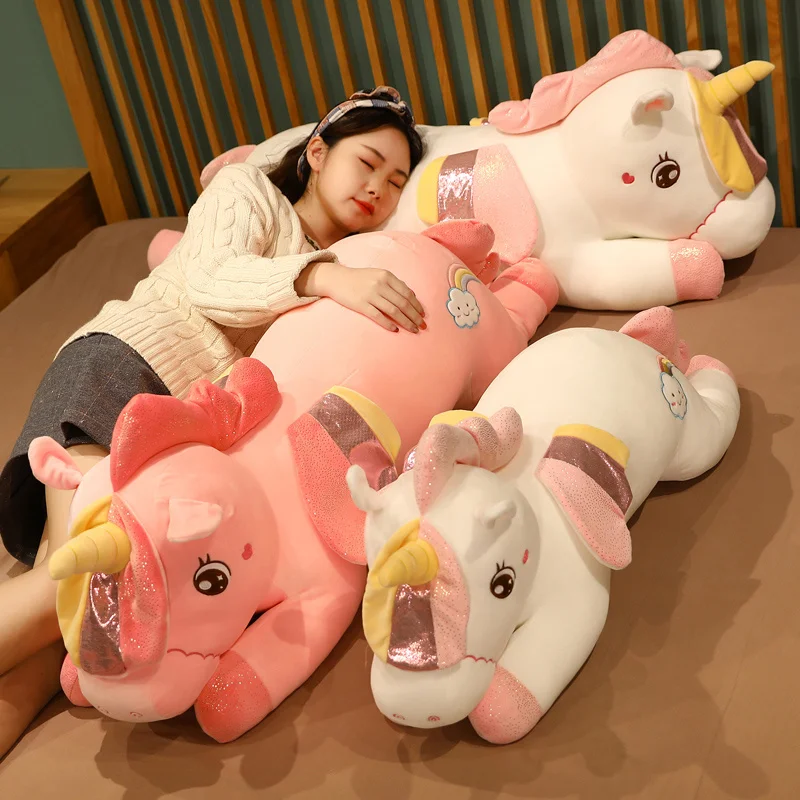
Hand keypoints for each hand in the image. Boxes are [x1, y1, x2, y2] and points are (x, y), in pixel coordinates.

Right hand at [297, 262, 425, 332]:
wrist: (337, 279)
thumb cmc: (360, 278)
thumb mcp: (378, 275)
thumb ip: (393, 284)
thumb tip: (411, 297)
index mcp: (387, 276)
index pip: (407, 293)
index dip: (417, 305)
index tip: (423, 315)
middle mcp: (380, 284)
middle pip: (403, 303)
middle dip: (415, 316)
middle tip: (422, 326)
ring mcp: (370, 294)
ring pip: (394, 310)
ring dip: (406, 322)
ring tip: (413, 329)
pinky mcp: (361, 304)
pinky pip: (378, 316)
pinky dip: (388, 323)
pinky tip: (395, 329)